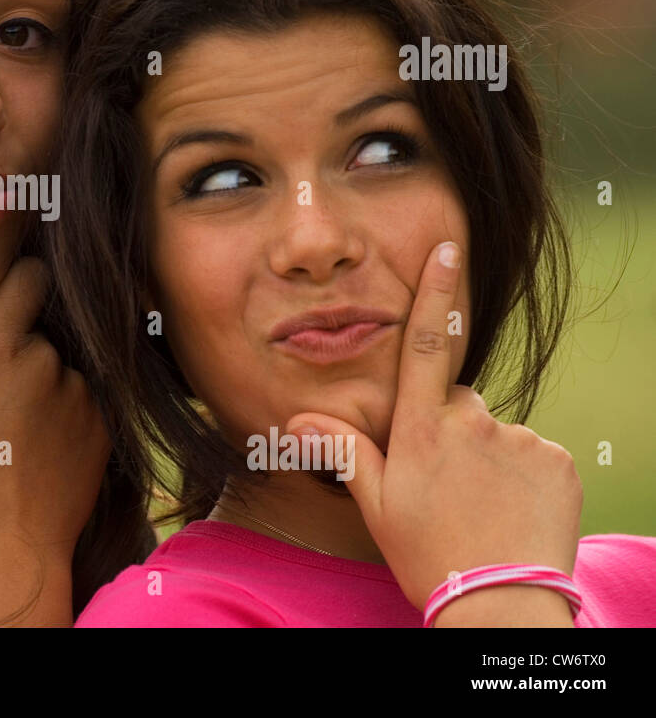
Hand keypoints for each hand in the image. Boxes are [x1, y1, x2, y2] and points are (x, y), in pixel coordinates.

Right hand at [0, 257, 111, 567]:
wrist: (8, 550)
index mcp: (1, 348)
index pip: (29, 278)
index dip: (17, 284)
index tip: (2, 306)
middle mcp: (49, 360)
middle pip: (39, 330)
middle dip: (18, 349)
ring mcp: (81, 392)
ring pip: (60, 367)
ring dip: (42, 384)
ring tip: (13, 434)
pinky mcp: (103, 423)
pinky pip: (81, 400)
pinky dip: (62, 415)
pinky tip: (38, 450)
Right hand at [286, 241, 581, 616]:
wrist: (500, 604)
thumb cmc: (427, 556)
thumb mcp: (376, 506)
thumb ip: (345, 451)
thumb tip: (297, 419)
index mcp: (423, 429)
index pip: (427, 344)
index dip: (435, 292)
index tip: (448, 247)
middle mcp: (471, 423)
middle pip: (458, 403)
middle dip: (450, 429)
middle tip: (444, 485)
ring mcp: (518, 440)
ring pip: (495, 432)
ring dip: (487, 457)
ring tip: (478, 507)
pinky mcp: (555, 461)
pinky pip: (532, 454)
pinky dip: (522, 475)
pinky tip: (510, 511)